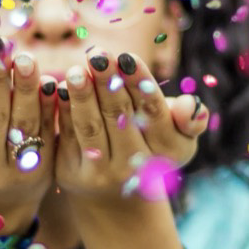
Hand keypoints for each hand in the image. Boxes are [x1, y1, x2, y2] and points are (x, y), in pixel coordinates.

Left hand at [52, 50, 208, 206]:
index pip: (153, 113)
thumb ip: (190, 118)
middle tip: (98, 55)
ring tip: (76, 70)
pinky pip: (67, 136)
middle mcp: (134, 166)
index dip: (139, 84)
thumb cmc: (150, 144)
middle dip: (108, 83)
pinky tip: (56, 88)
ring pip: (91, 127)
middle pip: (120, 117)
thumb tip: (191, 105)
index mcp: (166, 152)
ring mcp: (102, 173)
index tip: (127, 57)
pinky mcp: (71, 174)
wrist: (117, 193)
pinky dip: (62, 111)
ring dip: (82, 96)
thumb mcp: (178, 135)